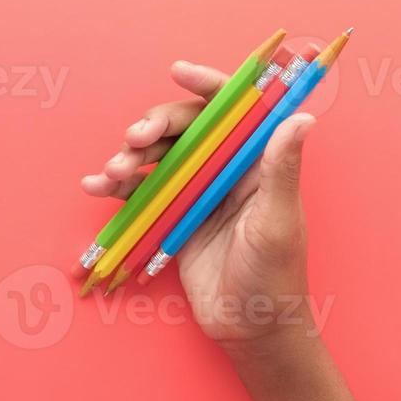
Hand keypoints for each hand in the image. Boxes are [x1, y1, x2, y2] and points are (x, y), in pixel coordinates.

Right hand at [80, 59, 317, 347]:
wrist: (250, 329)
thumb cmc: (277, 276)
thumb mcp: (278, 221)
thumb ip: (282, 168)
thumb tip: (302, 115)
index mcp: (257, 162)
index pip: (235, 110)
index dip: (209, 84)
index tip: (180, 71)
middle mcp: (226, 169)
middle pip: (186, 128)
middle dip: (155, 124)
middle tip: (135, 139)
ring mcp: (196, 191)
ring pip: (158, 155)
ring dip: (130, 155)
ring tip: (113, 171)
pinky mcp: (172, 215)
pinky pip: (141, 190)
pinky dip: (117, 185)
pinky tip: (97, 186)